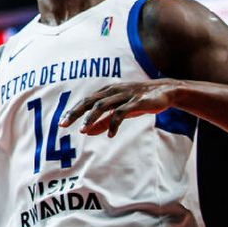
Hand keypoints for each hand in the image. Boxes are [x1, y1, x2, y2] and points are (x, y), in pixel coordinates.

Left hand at [61, 79, 180, 136]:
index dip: (73, 111)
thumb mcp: (119, 111)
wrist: (166, 92)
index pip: (85, 101)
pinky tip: (110, 134)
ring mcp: (124, 96)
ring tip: (83, 131)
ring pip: (102, 106)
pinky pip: (121, 112)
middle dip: (75, 113)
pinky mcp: (136, 102)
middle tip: (63, 124)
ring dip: (91, 119)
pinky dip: (114, 123)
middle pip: (89, 102)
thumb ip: (103, 121)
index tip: (61, 122)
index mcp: (106, 92)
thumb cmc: (139, 101)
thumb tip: (86, 132)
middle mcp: (112, 91)